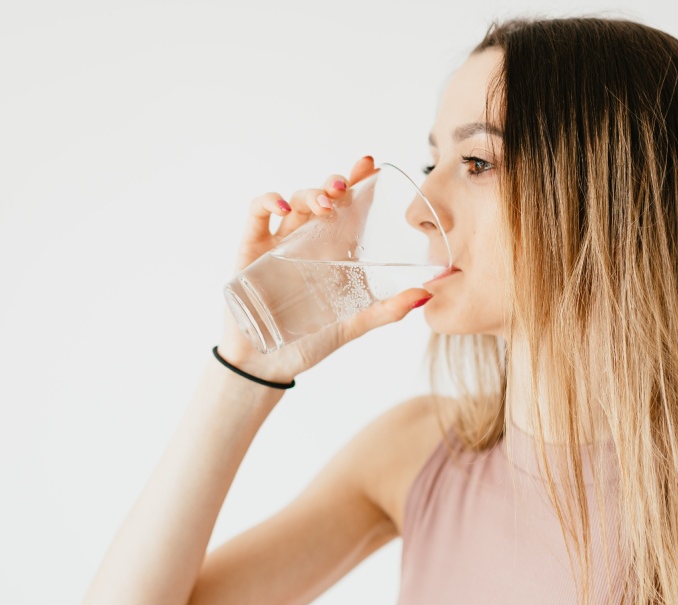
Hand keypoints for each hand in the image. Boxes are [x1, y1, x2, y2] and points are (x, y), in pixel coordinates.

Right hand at [218, 155, 433, 383]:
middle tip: (346, 184)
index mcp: (333, 252)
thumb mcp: (353, 324)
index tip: (372, 165)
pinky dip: (267, 203)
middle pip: (322, 198)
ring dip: (309, 194)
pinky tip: (282, 208)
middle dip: (335, 183)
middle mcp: (307, 241)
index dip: (359, 183)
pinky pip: (256, 215)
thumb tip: (426, 295)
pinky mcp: (250, 250)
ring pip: (293, 202)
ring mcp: (278, 243)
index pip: (349, 208)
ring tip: (325, 202)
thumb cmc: (309, 342)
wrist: (267, 366)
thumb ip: (387, 310)